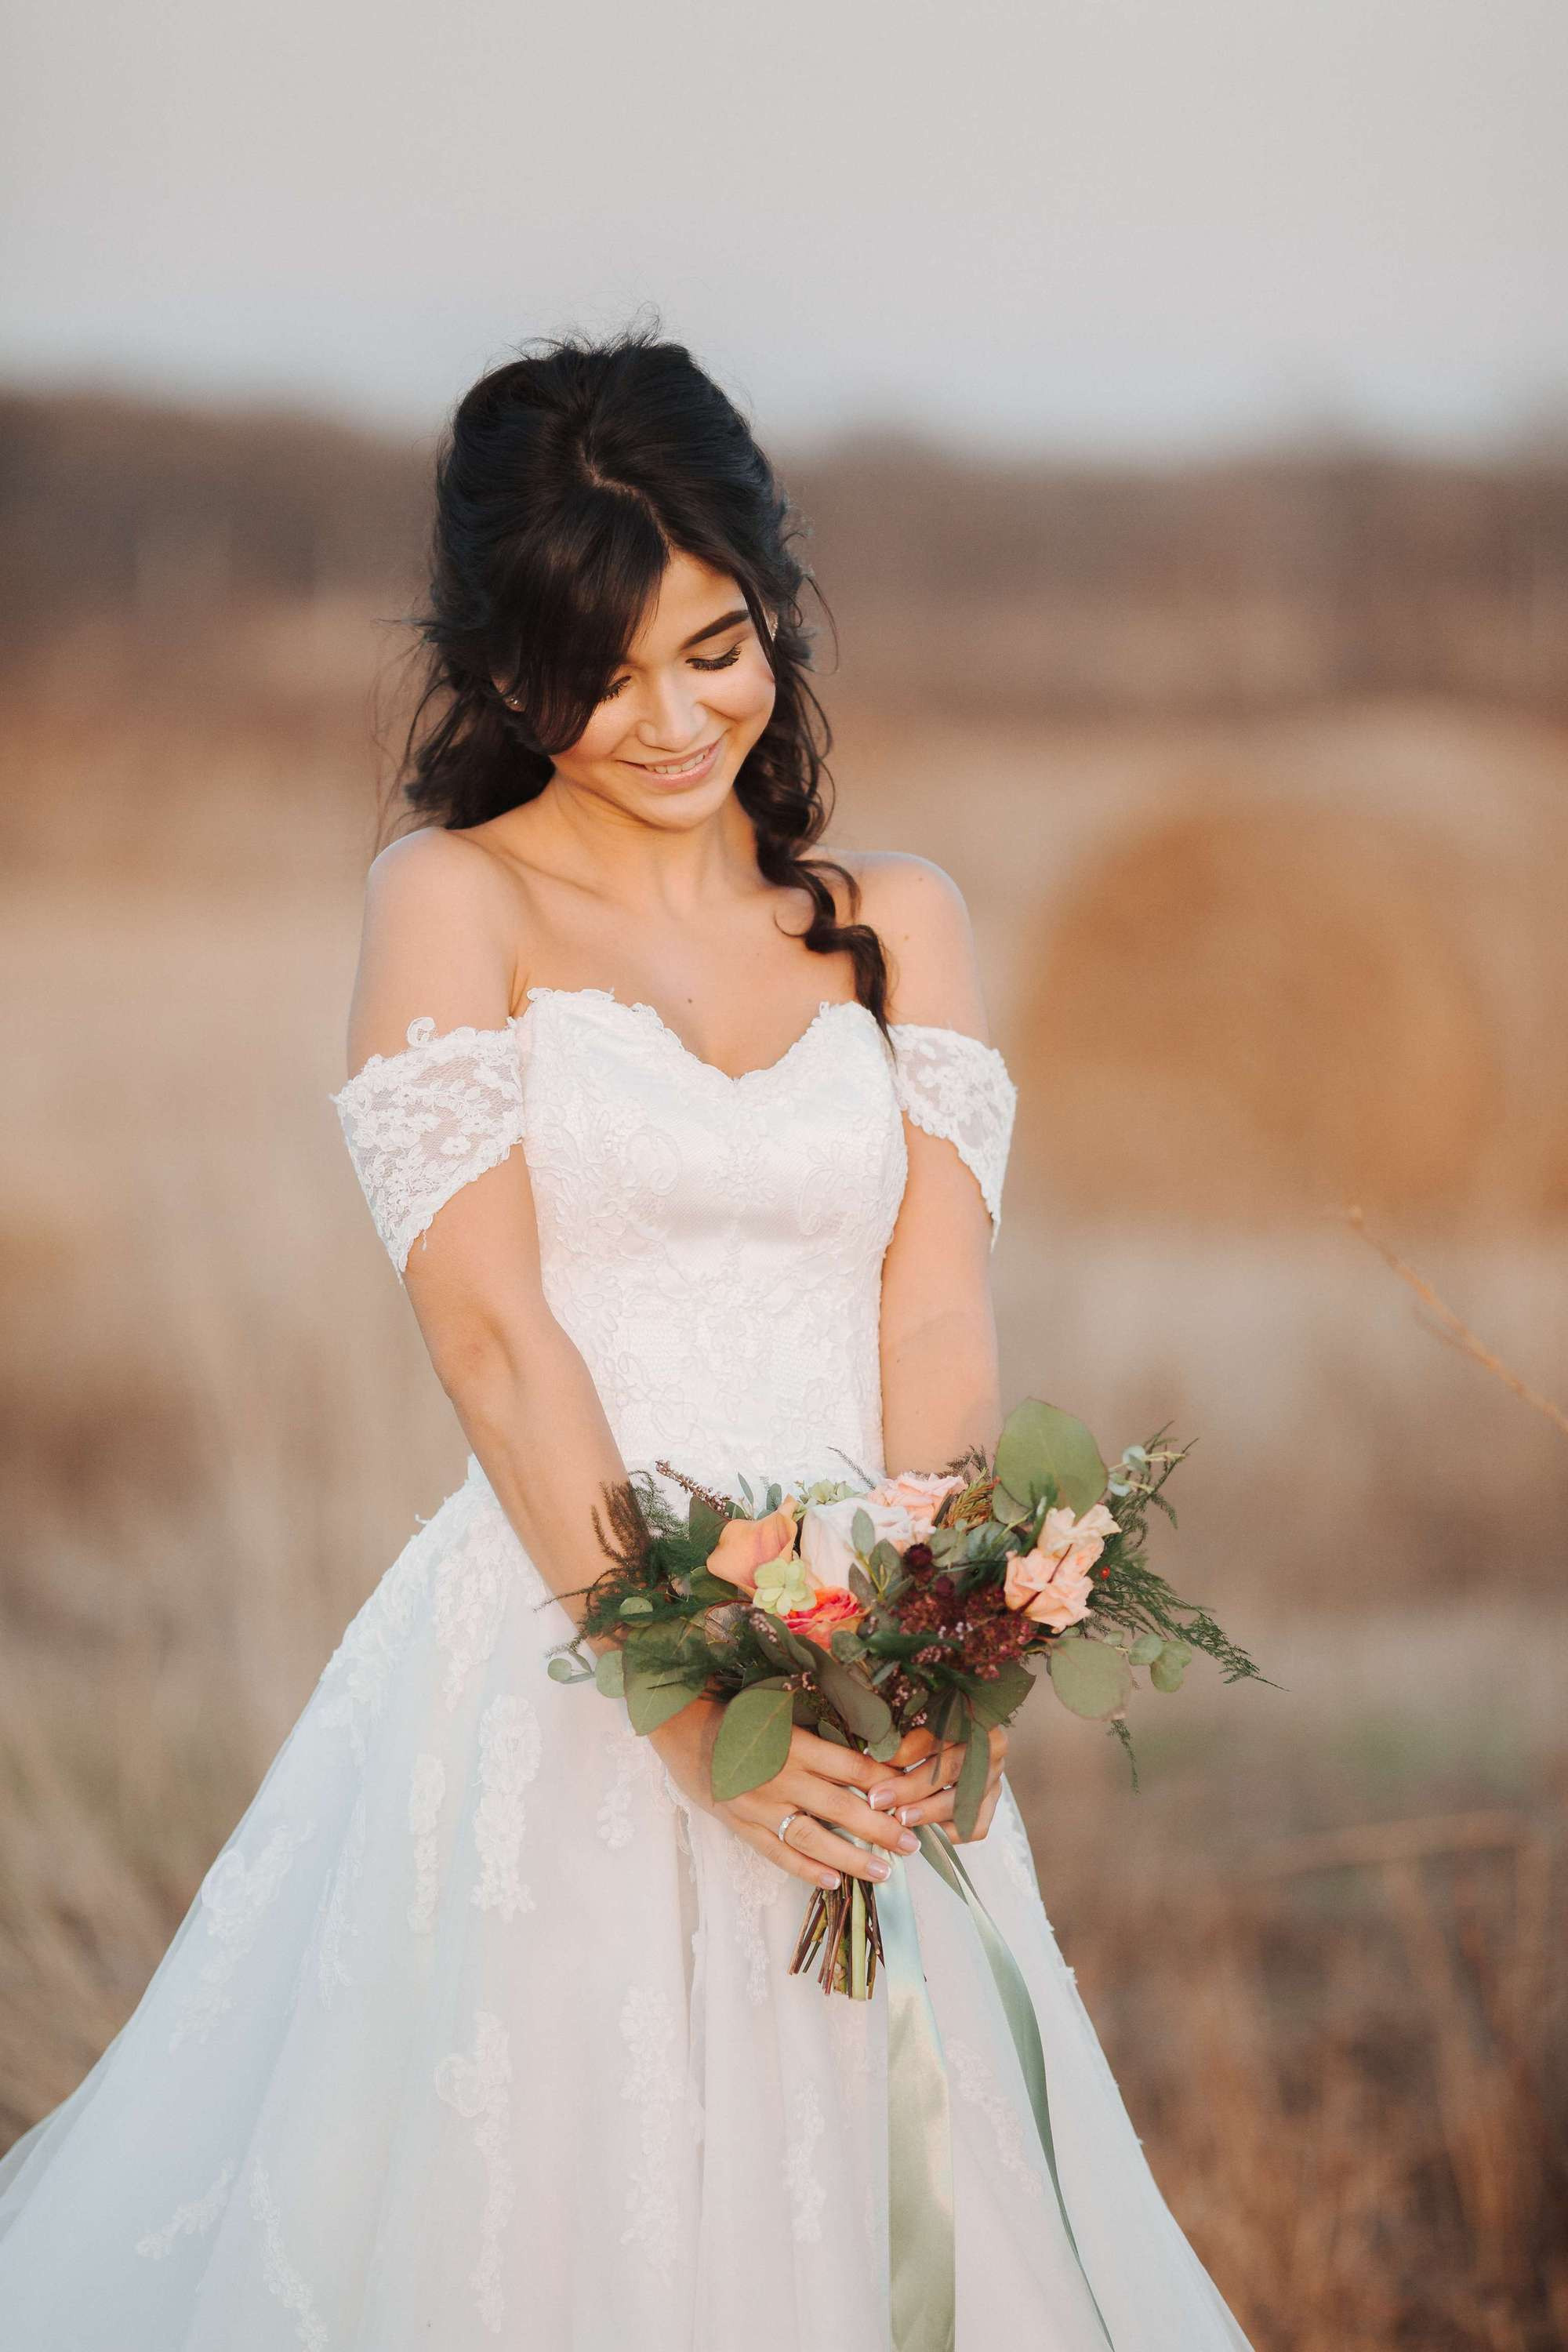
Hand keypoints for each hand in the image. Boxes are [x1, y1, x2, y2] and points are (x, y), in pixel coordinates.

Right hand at [649, 1696, 924, 1889]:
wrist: (682, 1729)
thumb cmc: (738, 1713)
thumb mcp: (781, 1710)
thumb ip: (819, 1730)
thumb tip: (868, 1747)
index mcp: (795, 1743)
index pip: (851, 1766)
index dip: (883, 1783)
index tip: (910, 1795)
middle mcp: (781, 1777)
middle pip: (841, 1807)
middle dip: (881, 1828)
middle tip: (912, 1844)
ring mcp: (760, 1807)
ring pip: (814, 1839)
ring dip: (852, 1858)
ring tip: (884, 1872)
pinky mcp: (742, 1825)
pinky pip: (778, 1853)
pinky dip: (806, 1869)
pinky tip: (833, 1881)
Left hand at [863, 1721, 1008, 1841]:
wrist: (963, 1737)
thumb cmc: (933, 1723)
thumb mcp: (922, 1718)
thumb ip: (905, 1733)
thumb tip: (876, 1753)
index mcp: (976, 1714)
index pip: (941, 1733)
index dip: (909, 1749)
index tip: (878, 1760)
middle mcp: (992, 1747)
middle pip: (950, 1770)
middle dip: (911, 1787)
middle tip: (880, 1799)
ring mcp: (995, 1776)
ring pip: (963, 1800)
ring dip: (928, 1812)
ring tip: (900, 1818)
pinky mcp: (992, 1801)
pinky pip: (975, 1826)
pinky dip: (949, 1832)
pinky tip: (922, 1832)